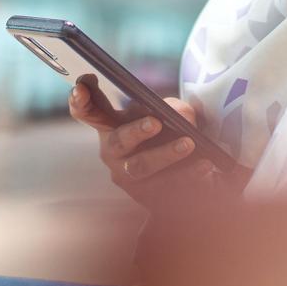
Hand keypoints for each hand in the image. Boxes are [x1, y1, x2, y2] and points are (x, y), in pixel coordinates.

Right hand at [68, 73, 215, 208]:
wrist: (182, 178)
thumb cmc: (166, 132)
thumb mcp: (166, 113)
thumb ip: (171, 108)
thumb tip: (182, 116)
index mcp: (110, 125)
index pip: (88, 112)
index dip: (80, 100)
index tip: (81, 86)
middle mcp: (113, 153)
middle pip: (118, 141)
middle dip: (136, 131)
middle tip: (156, 122)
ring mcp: (127, 178)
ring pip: (141, 167)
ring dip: (166, 154)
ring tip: (190, 143)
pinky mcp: (147, 198)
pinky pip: (168, 187)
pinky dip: (190, 174)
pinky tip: (206, 165)